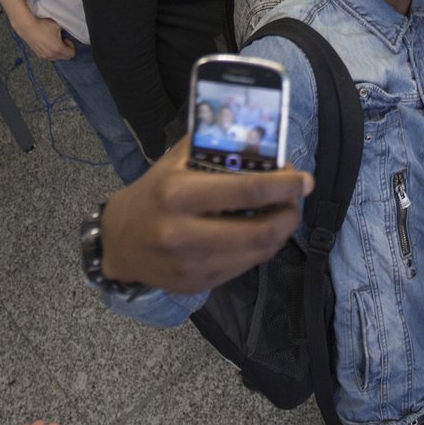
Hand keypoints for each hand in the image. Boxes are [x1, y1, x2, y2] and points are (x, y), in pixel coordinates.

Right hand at [12, 13, 74, 61]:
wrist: (27, 26)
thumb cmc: (42, 26)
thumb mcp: (58, 27)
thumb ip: (63, 34)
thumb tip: (62, 36)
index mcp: (58, 49)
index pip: (71, 54)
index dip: (71, 46)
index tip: (67, 40)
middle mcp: (51, 55)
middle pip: (64, 57)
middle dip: (65, 49)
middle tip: (62, 41)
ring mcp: (44, 55)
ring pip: (56, 57)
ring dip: (58, 51)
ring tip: (54, 41)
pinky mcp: (38, 54)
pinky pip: (49, 55)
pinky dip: (51, 51)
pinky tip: (47, 42)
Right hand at [99, 139, 308, 292]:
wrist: (118, 242)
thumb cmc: (153, 194)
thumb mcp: (176, 163)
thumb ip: (214, 150)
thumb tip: (260, 141)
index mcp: (178, 194)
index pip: (248, 191)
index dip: (284, 186)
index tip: (305, 180)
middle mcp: (183, 232)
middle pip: (261, 230)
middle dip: (289, 214)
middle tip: (294, 201)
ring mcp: (190, 263)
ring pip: (258, 252)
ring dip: (279, 232)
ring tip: (280, 215)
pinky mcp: (196, 283)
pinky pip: (244, 266)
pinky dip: (260, 248)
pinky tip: (258, 233)